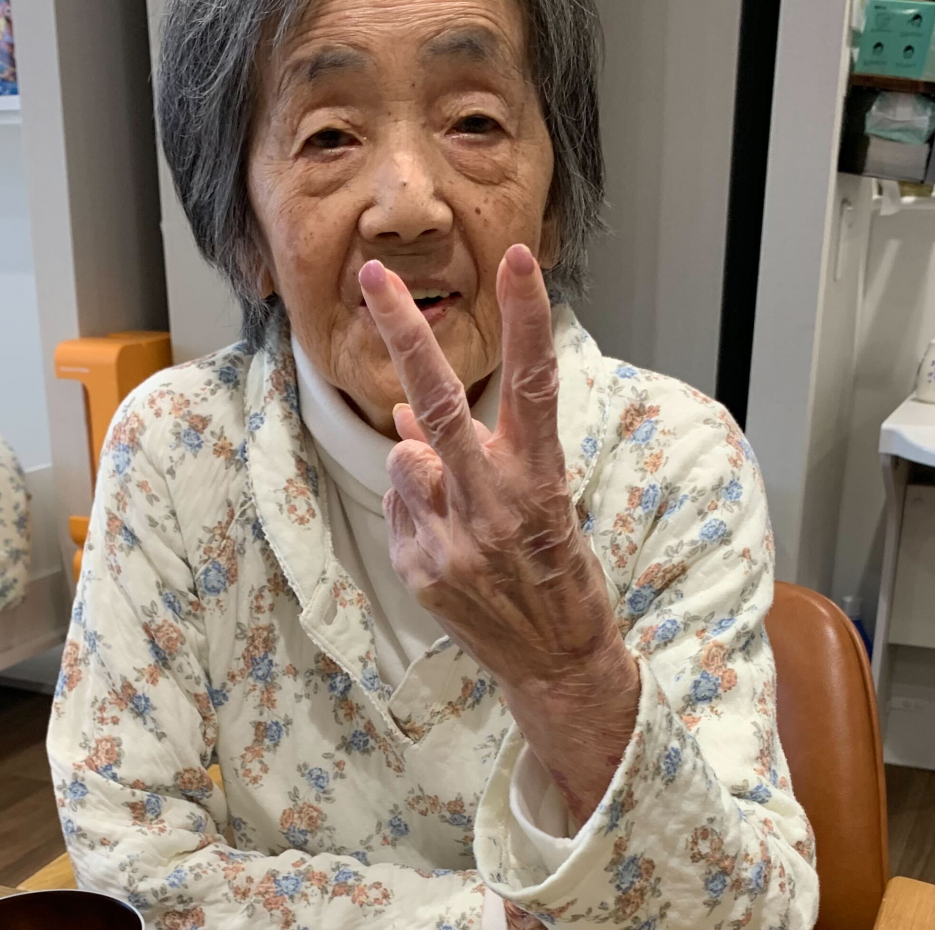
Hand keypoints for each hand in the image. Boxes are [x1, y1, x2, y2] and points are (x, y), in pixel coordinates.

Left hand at [361, 246, 640, 825]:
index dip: (526, 319)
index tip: (519, 258)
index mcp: (541, 481)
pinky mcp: (422, 572)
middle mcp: (496, 506)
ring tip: (463, 509)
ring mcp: (454, 542)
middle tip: (375, 275)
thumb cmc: (560, 573)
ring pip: (407, 458)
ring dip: (422, 466)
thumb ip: (481, 453)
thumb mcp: (541, 503)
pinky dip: (417, 512)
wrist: (558, 664)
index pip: (534, 385)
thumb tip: (405, 412)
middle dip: (404, 333)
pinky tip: (452, 546)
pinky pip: (399, 508)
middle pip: (441, 403)